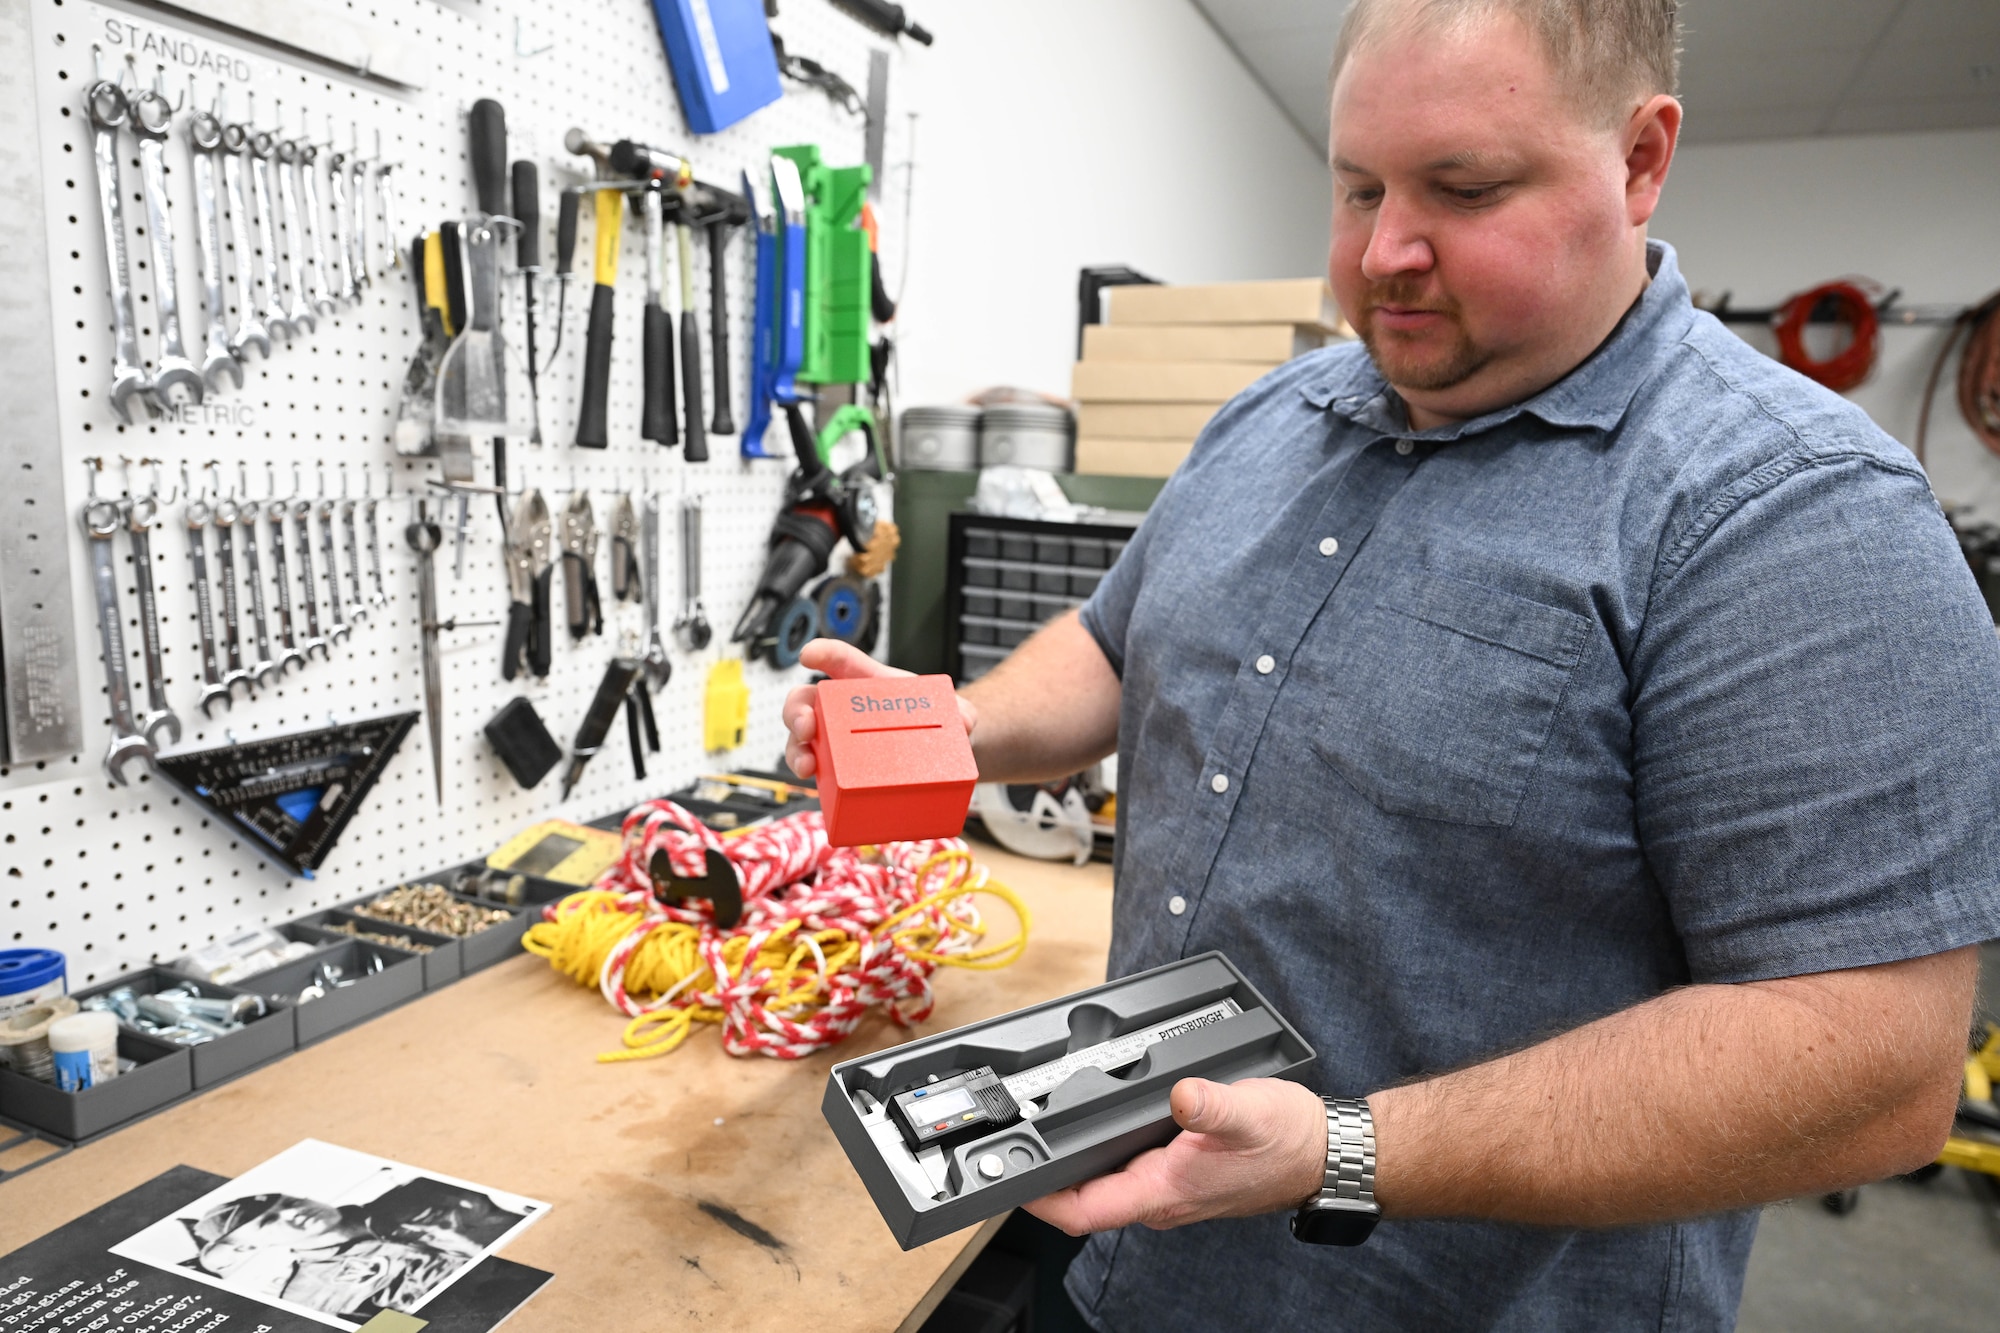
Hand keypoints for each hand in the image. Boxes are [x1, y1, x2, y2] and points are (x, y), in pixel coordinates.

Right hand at [781, 639, 978, 778]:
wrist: (936, 759)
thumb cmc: (930, 723)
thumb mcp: (950, 711)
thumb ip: (961, 711)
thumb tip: (965, 720)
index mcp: (866, 684)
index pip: (842, 661)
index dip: (824, 653)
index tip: (809, 655)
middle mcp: (842, 711)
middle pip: (805, 702)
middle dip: (796, 711)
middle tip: (806, 726)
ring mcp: (835, 743)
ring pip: (800, 741)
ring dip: (796, 750)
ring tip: (806, 765)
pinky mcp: (837, 773)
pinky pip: (816, 775)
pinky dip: (812, 781)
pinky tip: (818, 788)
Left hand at [1023, 1077, 1326, 1235]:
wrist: (1320, 1152)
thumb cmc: (1287, 1140)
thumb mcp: (1247, 1112)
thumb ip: (1211, 1105)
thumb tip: (1180, 1093)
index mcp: (1163, 1192)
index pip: (1083, 1211)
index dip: (1038, 1200)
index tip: (1008, 1180)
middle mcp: (1158, 1197)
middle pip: (1081, 1199)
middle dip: (1044, 1176)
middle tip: (1013, 1140)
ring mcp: (1165, 1187)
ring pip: (1101, 1183)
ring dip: (1071, 1162)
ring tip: (1040, 1126)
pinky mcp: (1174, 1171)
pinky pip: (1124, 1168)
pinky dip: (1100, 1148)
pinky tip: (1094, 1122)